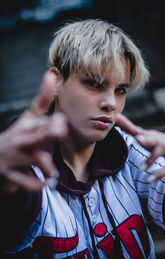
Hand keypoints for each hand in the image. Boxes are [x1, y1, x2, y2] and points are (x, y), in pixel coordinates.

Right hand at [0, 72, 66, 192]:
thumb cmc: (18, 135)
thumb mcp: (29, 117)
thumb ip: (43, 99)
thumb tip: (53, 74)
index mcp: (26, 126)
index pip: (39, 118)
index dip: (52, 119)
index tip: (60, 120)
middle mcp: (21, 140)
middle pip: (37, 134)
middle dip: (49, 131)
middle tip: (60, 128)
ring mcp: (15, 158)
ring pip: (37, 161)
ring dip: (49, 169)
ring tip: (54, 174)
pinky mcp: (11, 175)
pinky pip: (28, 183)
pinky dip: (39, 184)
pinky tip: (47, 183)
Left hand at [116, 114, 164, 181]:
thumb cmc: (160, 143)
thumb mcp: (147, 137)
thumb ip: (132, 130)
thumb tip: (118, 119)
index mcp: (150, 136)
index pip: (137, 130)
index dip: (127, 125)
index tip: (118, 119)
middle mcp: (159, 141)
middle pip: (152, 138)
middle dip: (145, 139)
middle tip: (137, 138)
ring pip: (160, 153)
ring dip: (150, 160)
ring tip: (141, 168)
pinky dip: (159, 174)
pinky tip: (150, 179)